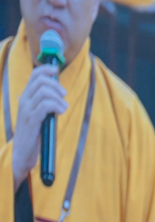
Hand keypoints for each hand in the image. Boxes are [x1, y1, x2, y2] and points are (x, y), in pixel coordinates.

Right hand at [12, 65, 67, 184]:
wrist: (23, 151)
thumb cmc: (34, 133)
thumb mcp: (40, 114)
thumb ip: (45, 103)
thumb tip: (59, 93)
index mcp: (26, 97)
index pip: (34, 76)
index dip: (45, 70)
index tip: (56, 70)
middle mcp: (24, 100)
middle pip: (40, 81)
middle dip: (56, 85)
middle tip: (64, 95)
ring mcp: (26, 110)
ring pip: (44, 92)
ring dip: (58, 98)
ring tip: (64, 107)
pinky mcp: (32, 120)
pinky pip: (45, 105)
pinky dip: (56, 106)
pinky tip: (61, 111)